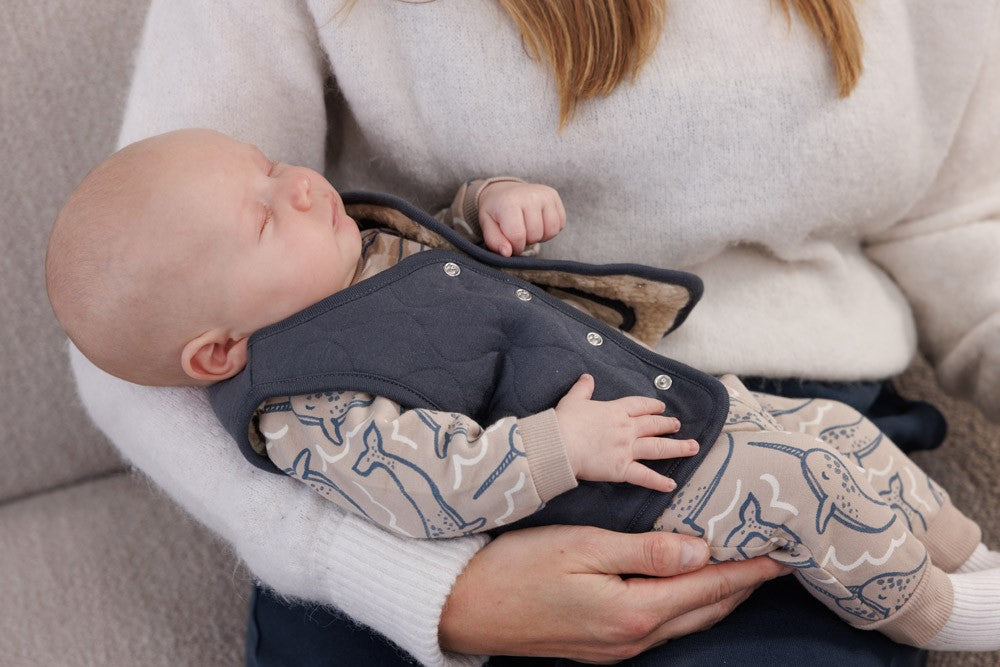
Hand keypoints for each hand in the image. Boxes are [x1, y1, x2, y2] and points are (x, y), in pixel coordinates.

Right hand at [439, 525, 789, 661]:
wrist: (466, 608)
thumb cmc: (519, 569)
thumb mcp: (583, 547)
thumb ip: (648, 552)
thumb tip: (703, 551)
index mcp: (633, 613)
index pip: (709, 586)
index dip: (749, 570)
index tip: (783, 555)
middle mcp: (632, 638)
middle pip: (706, 609)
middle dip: (743, 584)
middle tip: (773, 559)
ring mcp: (617, 648)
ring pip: (686, 621)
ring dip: (718, 595)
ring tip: (742, 570)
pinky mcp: (602, 647)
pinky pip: (663, 626)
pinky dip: (687, 604)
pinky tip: (688, 586)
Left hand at [477, 181, 565, 255]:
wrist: (504, 191)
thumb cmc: (495, 212)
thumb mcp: (487, 225)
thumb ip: (494, 241)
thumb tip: (507, 252)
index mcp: (509, 203)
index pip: (518, 236)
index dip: (515, 247)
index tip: (510, 243)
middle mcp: (529, 195)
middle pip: (536, 234)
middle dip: (527, 241)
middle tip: (519, 233)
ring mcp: (544, 194)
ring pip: (551, 231)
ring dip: (540, 236)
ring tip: (529, 229)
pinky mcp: (553, 195)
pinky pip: (560, 224)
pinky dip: (550, 229)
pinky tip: (539, 223)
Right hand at [555, 374, 698, 491]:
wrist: (560, 444)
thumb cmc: (564, 422)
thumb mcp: (573, 400)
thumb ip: (583, 389)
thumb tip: (587, 377)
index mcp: (615, 411)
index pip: (639, 406)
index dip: (652, 406)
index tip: (660, 408)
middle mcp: (626, 429)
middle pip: (653, 425)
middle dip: (668, 425)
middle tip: (678, 425)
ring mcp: (627, 449)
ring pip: (658, 448)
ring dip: (677, 448)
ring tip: (692, 447)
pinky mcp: (622, 469)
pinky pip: (645, 476)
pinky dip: (659, 482)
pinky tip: (672, 485)